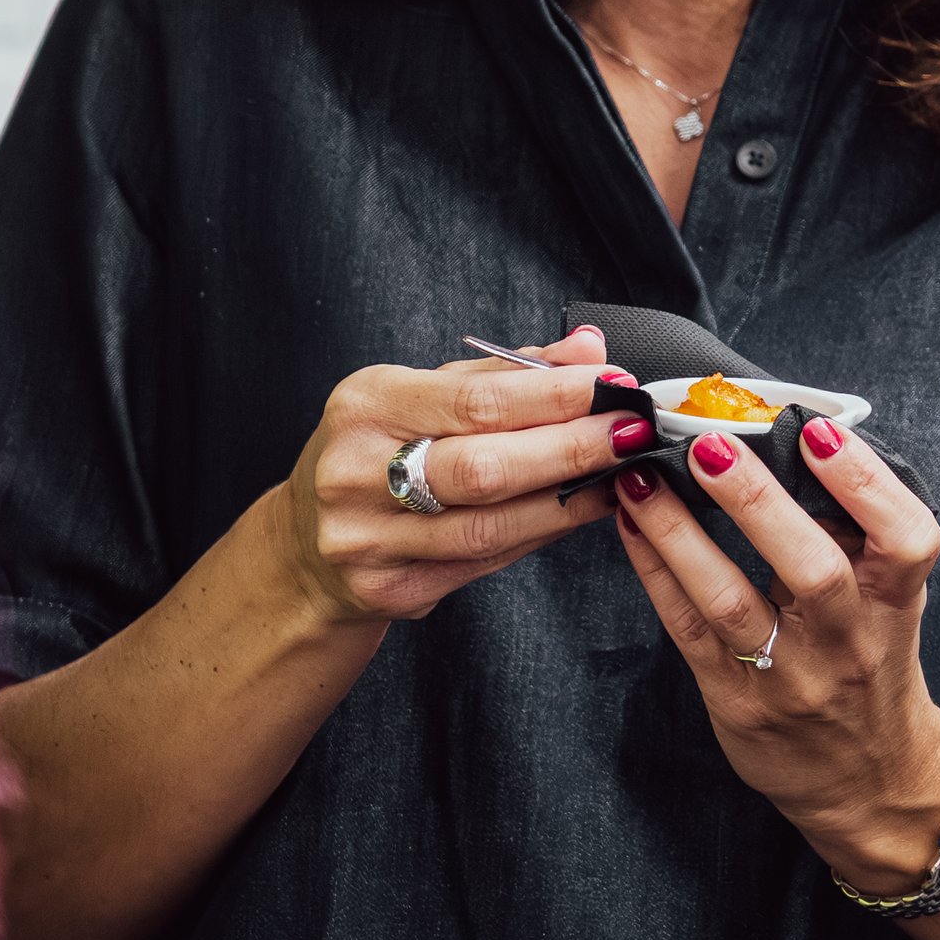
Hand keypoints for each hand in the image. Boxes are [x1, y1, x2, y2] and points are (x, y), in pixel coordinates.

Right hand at [283, 324, 656, 627]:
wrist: (306, 546)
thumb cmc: (375, 453)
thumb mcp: (419, 394)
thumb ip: (504, 372)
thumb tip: (587, 348)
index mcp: (365, 406)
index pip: (476, 399)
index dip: (555, 394)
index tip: (614, 381)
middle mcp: (357, 474)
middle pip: (487, 466)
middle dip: (574, 446)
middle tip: (633, 429)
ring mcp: (371, 541)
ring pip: (495, 524)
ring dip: (572, 497)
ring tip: (622, 472)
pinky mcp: (394, 591)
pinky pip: (489, 560)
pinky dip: (545, 531)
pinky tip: (583, 508)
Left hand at [609, 417, 939, 885]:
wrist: (869, 780)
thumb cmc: (873, 665)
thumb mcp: (892, 602)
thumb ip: (858, 535)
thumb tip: (797, 440)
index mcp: (896, 606)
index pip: (906, 540)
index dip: (866, 485)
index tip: (820, 433)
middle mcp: (848, 643)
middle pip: (813, 570)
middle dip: (758, 502)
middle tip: (711, 443)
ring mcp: (789, 677)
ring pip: (732, 601)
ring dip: (681, 533)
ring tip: (642, 477)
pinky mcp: (735, 700)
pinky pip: (687, 628)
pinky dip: (656, 570)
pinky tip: (632, 524)